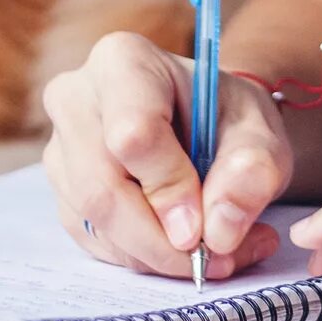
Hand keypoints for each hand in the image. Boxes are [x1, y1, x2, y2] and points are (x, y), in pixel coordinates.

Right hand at [42, 31, 291, 280]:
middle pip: (102, 188)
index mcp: (123, 61)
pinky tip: (182, 249)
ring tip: (219, 251)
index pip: (132, 133)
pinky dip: (142, 258)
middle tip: (217, 258)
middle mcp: (76, 99)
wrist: (206, 125)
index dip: (170, 189)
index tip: (208, 227)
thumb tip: (219, 230)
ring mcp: (60, 147)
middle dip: (161, 240)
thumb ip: (252, 172)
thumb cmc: (228, 119)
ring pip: (95, 221)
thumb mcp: (261, 134)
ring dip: (157, 254)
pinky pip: (93, 240)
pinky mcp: (62, 190)